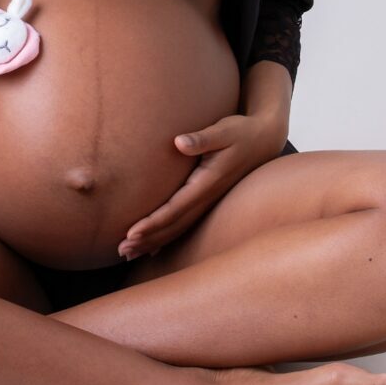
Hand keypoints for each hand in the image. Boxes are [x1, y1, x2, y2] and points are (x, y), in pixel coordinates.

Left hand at [117, 110, 289, 260]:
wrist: (264, 140)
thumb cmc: (241, 132)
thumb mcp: (224, 130)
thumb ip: (202, 138)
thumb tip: (179, 142)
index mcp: (207, 183)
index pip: (174, 208)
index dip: (152, 222)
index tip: (131, 232)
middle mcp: (207, 198)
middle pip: (173, 225)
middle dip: (148, 239)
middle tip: (122, 250)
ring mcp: (208, 202)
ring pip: (178, 228)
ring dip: (154, 242)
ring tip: (129, 253)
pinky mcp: (207, 200)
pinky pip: (185, 224)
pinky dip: (167, 237)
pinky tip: (153, 249)